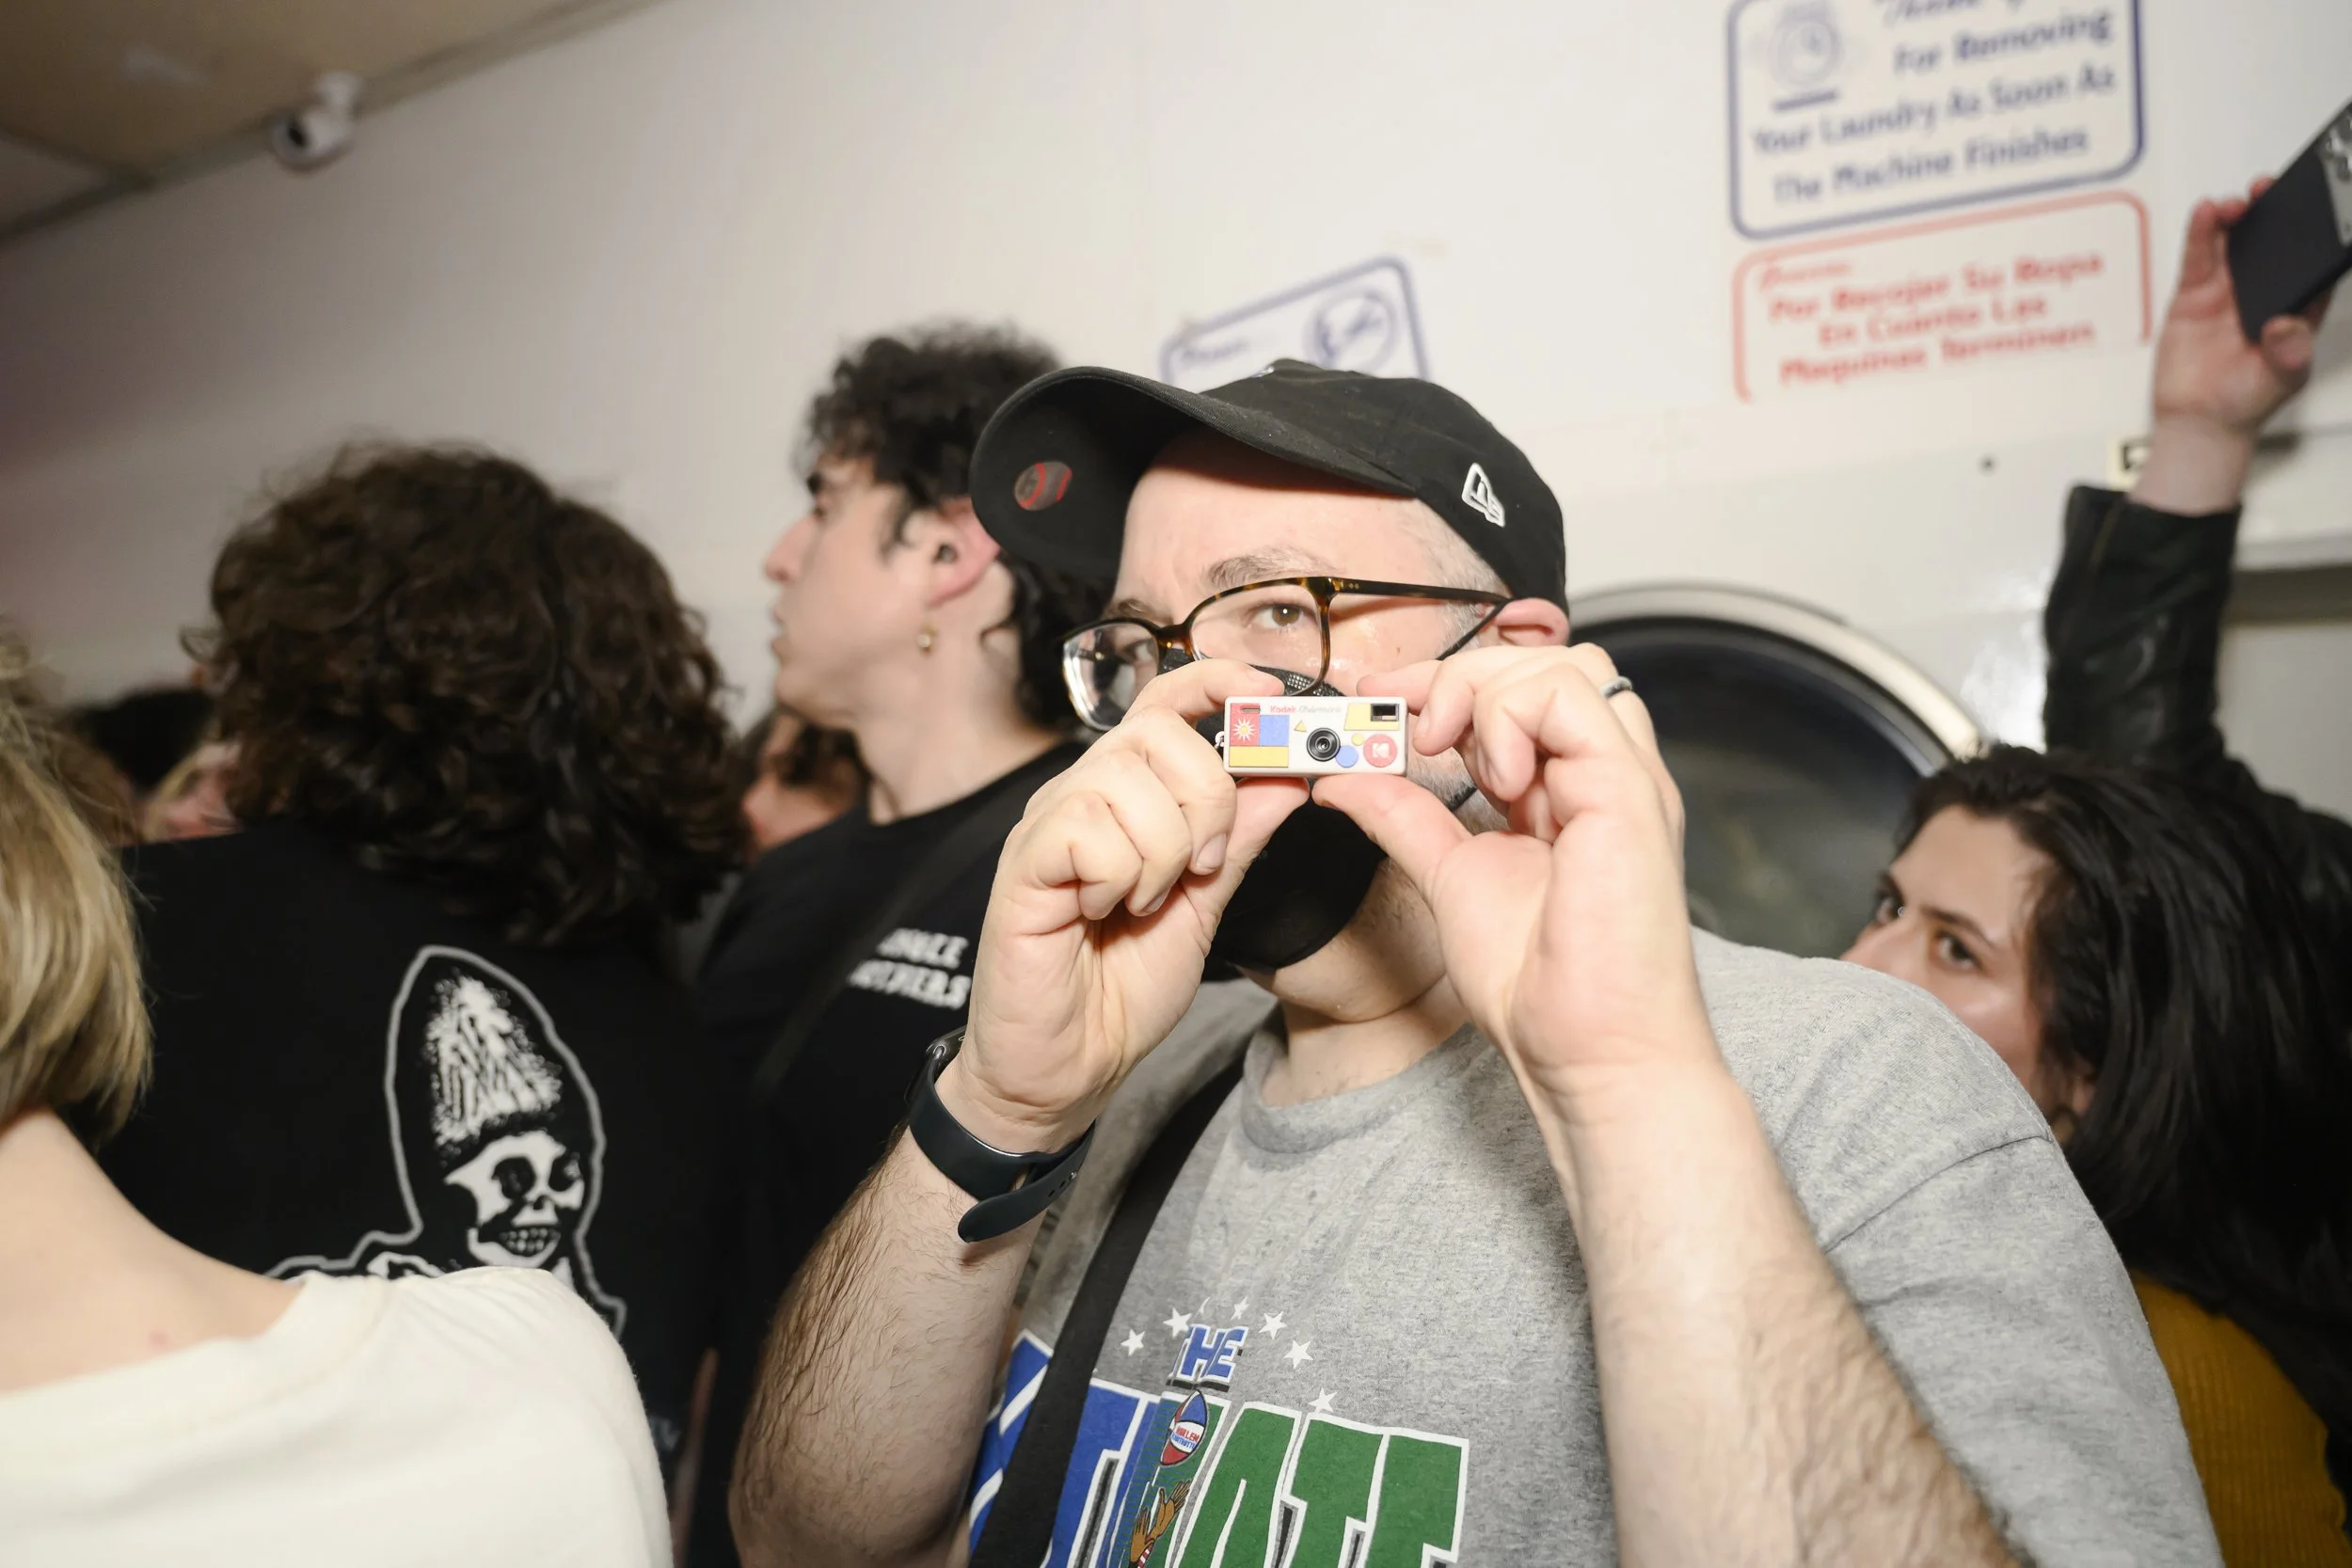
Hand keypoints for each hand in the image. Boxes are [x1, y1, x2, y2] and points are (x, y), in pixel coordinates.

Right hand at [950, 662, 1307, 1151]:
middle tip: (1201, 868)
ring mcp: (1048, 825)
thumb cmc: (1122, 988)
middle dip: (1205, 800)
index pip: (1166, 702)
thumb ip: (1241, 838)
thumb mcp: (1207, 905)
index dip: (1217, 683)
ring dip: (1162, 853)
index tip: (1270, 695)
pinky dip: (1118, 877)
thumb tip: (1290, 775)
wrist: (1070, 1066)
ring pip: (1126, 782)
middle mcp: (1082, 795)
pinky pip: (1088, 831)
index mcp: (1126, 796)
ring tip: (1143, 903)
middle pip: (1157, 733)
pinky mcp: (1023, 864)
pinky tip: (1103, 911)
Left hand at [1315, 644, 1713, 1121]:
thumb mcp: (1450, 878)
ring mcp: (1623, 779)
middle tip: (1406, 723)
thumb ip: (1404, 817)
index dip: (1440, 681)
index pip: (1514, 691)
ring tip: (1455, 759)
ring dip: (1487, 693)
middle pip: (1542, 661)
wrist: (1589, 1053)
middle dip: (1456, 674)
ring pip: (1563, 665)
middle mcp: (1602, 775)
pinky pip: (1573, 697)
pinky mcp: (1631, 792)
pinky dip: (1515, 718)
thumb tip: (1344, 774)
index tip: (1375, 700)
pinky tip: (1496, 780)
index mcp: (1567, 791)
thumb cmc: (1543, 988)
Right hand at [2134, 180, 2333, 512]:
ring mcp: (2227, 290)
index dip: (2319, 231)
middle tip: (2271, 191)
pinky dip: (2201, 233)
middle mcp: (2264, 291)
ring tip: (2236, 204)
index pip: (2314, 261)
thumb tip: (2287, 325)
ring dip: (2237, 215)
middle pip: (2274, 240)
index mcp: (2297, 306)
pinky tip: (2206, 213)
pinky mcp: (2193, 294)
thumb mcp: (2282, 380)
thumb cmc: (2245, 403)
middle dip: (2275, 210)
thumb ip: (2289, 353)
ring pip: (2235, 240)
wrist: (2197, 422)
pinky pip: (2198, 256)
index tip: (2321, 205)